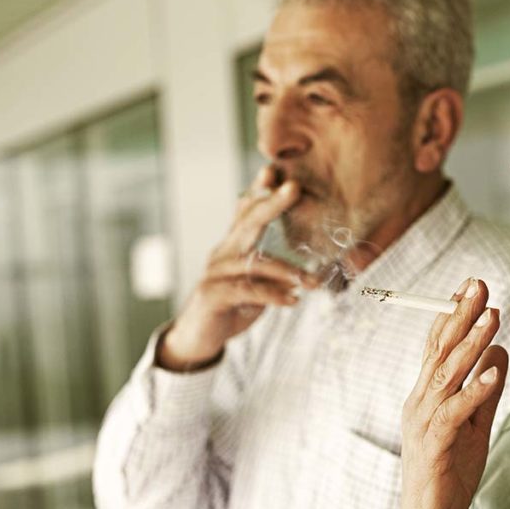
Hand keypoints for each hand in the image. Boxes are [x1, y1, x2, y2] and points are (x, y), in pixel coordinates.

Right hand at [158, 165, 318, 369]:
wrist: (197, 338)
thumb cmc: (232, 306)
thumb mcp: (253, 282)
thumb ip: (272, 268)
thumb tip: (309, 266)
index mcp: (233, 245)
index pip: (245, 211)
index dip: (259, 190)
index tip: (274, 170)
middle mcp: (222, 253)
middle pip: (248, 222)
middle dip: (272, 204)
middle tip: (295, 188)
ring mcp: (215, 273)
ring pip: (254, 262)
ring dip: (287, 270)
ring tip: (312, 281)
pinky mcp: (213, 295)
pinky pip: (247, 290)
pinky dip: (273, 295)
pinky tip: (293, 300)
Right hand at [400, 277, 508, 508]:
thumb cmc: (449, 472)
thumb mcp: (474, 425)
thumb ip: (485, 390)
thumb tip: (499, 352)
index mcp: (426, 394)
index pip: (437, 344)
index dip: (453, 313)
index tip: (471, 285)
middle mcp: (420, 401)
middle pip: (440, 350)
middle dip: (460, 315)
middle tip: (480, 284)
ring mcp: (423, 423)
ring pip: (447, 374)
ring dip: (471, 343)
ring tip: (493, 317)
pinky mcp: (433, 446)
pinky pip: (454, 413)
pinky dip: (474, 391)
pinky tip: (494, 373)